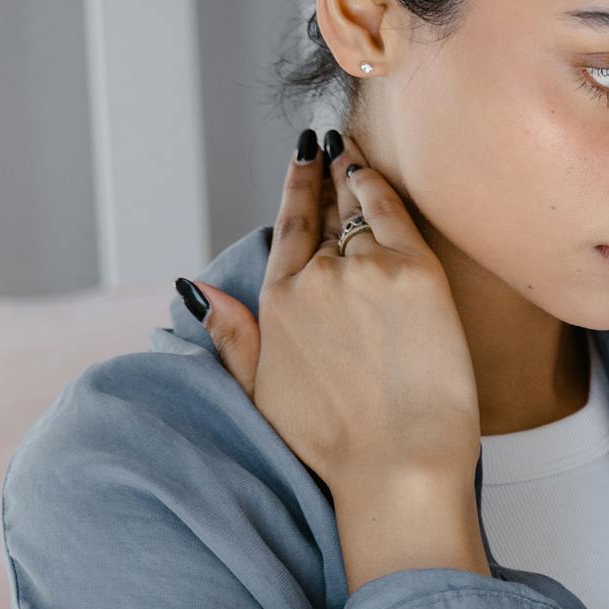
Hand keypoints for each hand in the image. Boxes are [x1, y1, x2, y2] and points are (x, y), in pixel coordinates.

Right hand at [186, 133, 480, 494]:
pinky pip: (393, 210)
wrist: (397, 466)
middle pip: (325, 212)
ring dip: (355, 174)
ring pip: (358, 205)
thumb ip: (231, 334)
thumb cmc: (334, 445)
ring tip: (354, 152)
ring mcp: (365, 269)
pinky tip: (377, 171)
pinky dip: (382, 186)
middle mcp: (316, 276)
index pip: (289, 225)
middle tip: (332, 143)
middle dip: (328, 175)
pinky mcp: (414, 272)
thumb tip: (195, 291)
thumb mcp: (261, 391)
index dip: (297, 185)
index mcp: (278, 301)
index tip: (303, 156)